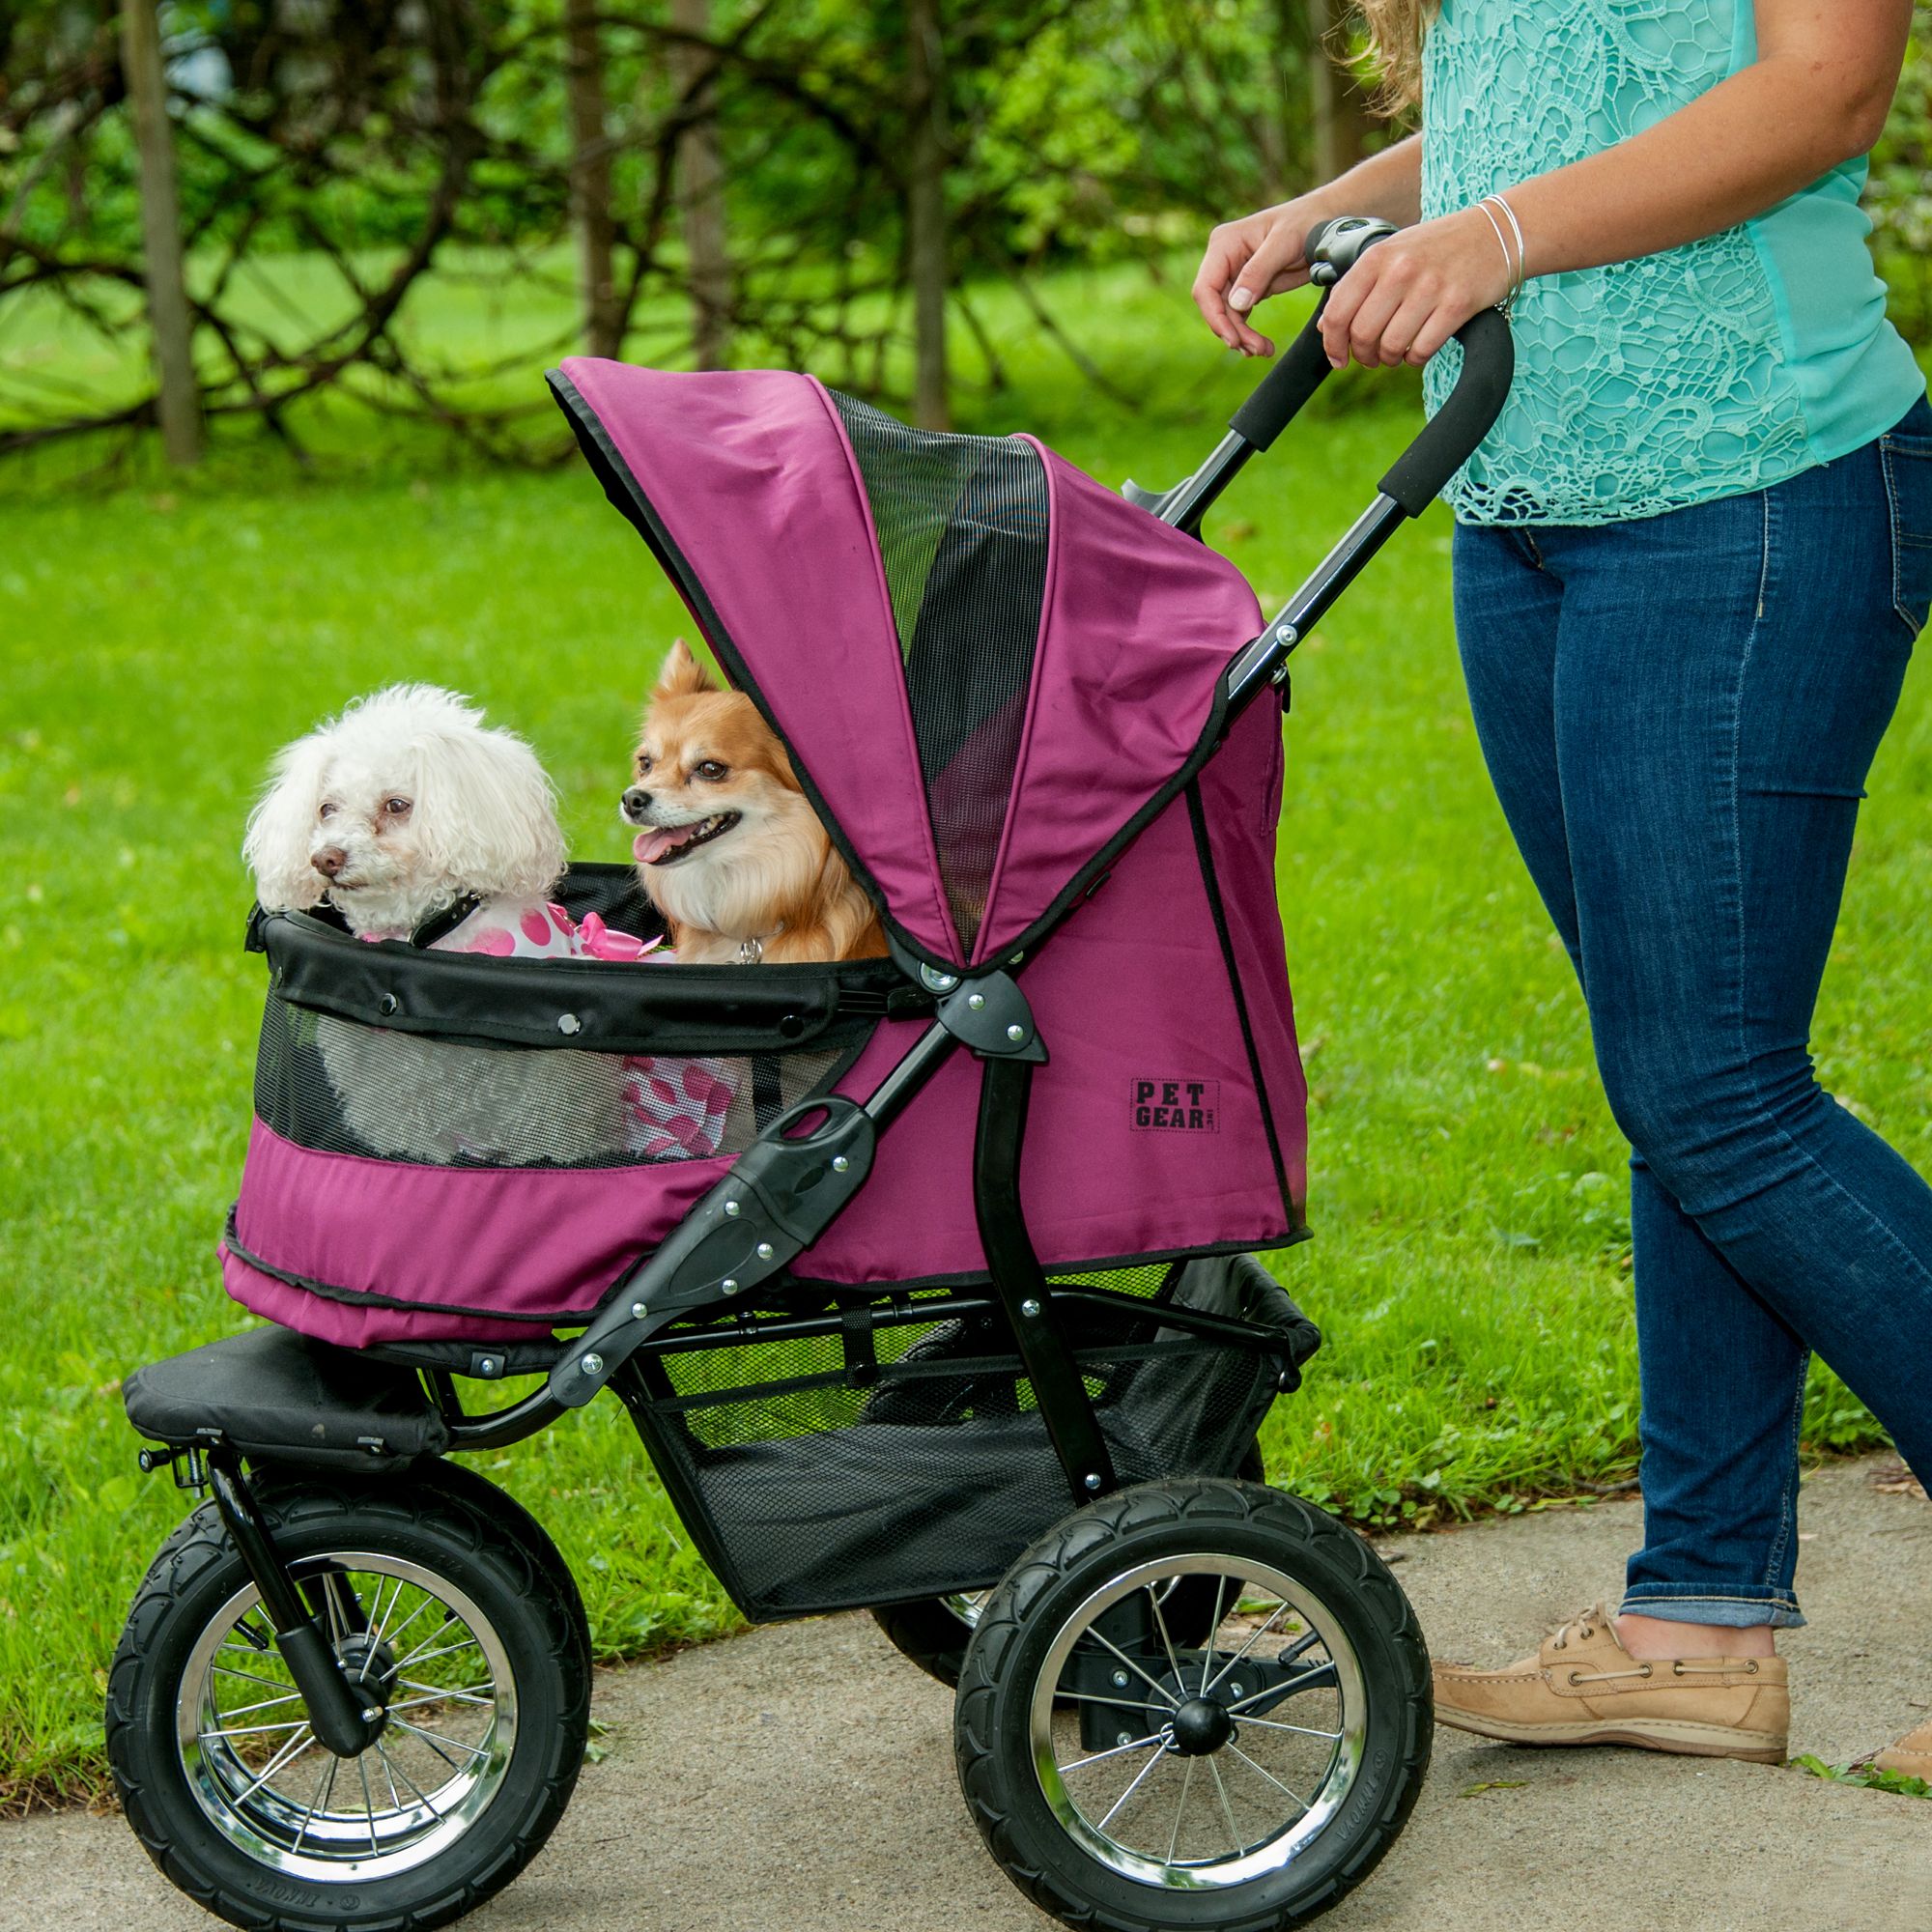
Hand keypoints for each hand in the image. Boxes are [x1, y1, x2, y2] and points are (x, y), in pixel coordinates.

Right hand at [1191, 193, 1336, 356]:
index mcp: (1224, 244)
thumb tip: (1236, 304)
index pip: (1205, 287)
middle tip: (1255, 350)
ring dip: (1242, 337)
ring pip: (1227, 315)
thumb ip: (1259, 271)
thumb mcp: (1284, 243)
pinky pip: (1239, 316)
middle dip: (1233, 331)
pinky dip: (1248, 333)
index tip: (1233, 338)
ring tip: (1264, 350)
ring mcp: (1234, 275)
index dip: (1215, 316)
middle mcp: (1223, 260)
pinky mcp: (1247, 288)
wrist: (1324, 223)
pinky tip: (1261, 345)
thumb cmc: (1305, 223)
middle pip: (1215, 306)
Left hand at [1317, 207, 1511, 369]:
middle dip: (1364, 356)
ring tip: (1397, 352)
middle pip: (1362, 335)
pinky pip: (1421, 350)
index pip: (1338, 313)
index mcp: (1377, 257)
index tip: (1338, 359)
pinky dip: (1415, 358)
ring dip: (1390, 359)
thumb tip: (1325, 327)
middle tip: (1372, 357)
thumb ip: (1357, 286)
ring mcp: (1430, 287)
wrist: (1496, 232)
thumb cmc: (1437, 248)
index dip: (1332, 345)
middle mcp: (1401, 270)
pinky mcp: (1457, 304)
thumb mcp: (1391, 254)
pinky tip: (1419, 348)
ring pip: (1391, 346)